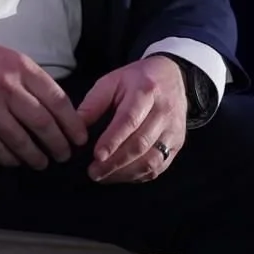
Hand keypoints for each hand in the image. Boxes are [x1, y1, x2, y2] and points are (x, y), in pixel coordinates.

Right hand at [0, 27, 88, 168]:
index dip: (72, 123)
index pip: (57, 100)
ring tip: (43, 162)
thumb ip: (30, 79)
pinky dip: (9, 158)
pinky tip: (16, 162)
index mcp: (21, 67)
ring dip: (36, 156)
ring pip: (21, 140)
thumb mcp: (8, 56)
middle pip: (43, 123)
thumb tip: (55, 108)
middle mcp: (7, 86)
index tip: (79, 137)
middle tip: (65, 155)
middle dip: (58, 144)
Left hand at [77, 56, 188, 183]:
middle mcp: (164, 112)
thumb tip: (76, 130)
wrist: (172, 76)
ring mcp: (174, 130)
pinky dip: (139, 176)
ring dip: (126, 172)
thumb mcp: (112, 81)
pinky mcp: (177, 144)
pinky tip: (121, 175)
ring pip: (152, 159)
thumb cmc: (136, 80)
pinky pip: (159, 166)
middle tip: (93, 171)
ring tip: (104, 176)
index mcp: (146, 91)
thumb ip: (93, 104)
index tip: (96, 155)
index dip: (113, 140)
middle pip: (141, 143)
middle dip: (115, 162)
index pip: (130, 119)